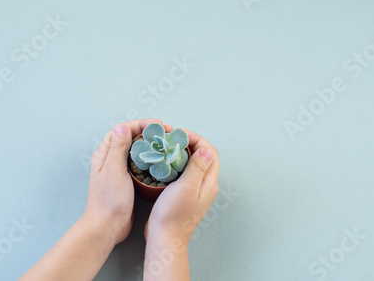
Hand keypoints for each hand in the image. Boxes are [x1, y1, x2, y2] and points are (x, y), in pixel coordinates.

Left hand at [86, 119, 173, 244]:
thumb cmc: (108, 200)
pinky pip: (140, 164)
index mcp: (104, 154)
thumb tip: (123, 127)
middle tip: (165, 133)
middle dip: (147, 132)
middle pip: (130, 138)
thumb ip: (118, 147)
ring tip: (165, 144)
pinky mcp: (127, 180)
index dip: (139, 124)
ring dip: (150, 145)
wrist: (108, 226)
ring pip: (136, 150)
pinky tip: (161, 160)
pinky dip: (150, 159)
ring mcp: (119, 170)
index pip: (122, 130)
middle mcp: (110, 159)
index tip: (156, 125)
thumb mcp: (114, 170)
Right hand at [144, 129, 219, 244]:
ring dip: (181, 153)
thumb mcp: (186, 187)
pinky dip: (175, 163)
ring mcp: (195, 190)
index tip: (180, 134)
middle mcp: (205, 185)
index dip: (197, 139)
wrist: (164, 238)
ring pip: (192, 164)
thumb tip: (206, 150)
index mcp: (209, 183)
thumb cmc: (174, 215)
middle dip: (189, 143)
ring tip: (167, 147)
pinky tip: (164, 163)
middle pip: (202, 156)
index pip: (210, 152)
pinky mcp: (184, 194)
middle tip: (172, 138)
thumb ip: (198, 167)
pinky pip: (183, 172)